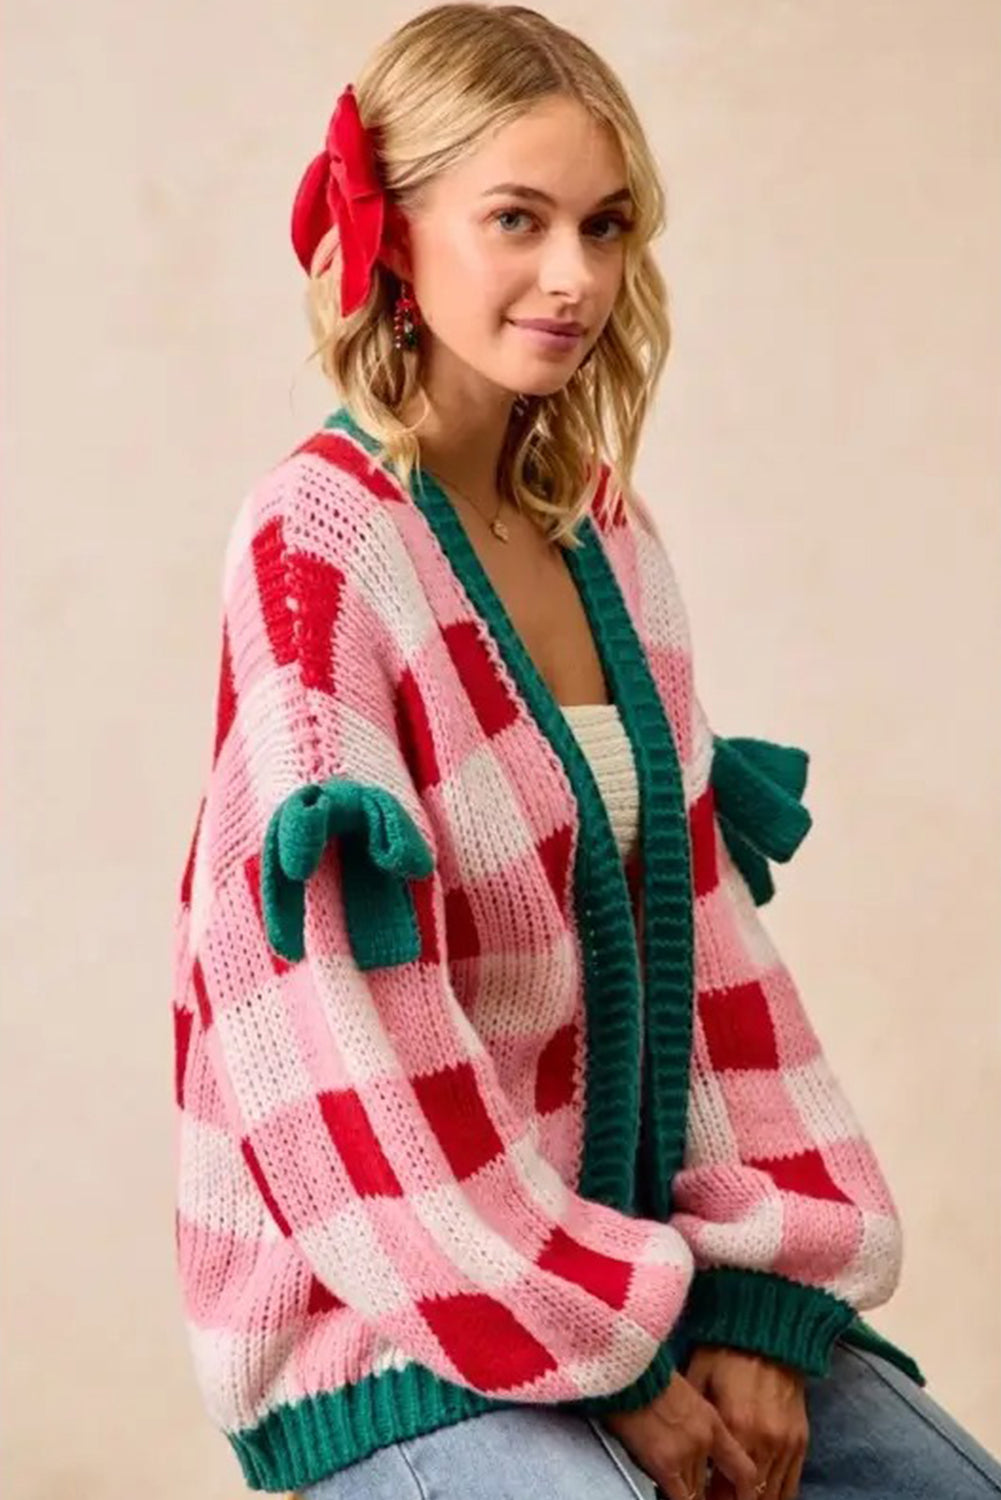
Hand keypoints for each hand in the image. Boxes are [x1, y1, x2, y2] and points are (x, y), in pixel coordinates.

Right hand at [601, 1367, 759, 1499]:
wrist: (627, 1367)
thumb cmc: (646, 1376)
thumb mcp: (683, 1397)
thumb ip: (694, 1426)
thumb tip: (695, 1451)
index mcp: (712, 1422)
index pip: (743, 1470)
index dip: (745, 1493)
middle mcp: (704, 1440)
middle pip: (718, 1488)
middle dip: (714, 1498)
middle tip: (711, 1497)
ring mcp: (686, 1453)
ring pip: (697, 1496)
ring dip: (694, 1498)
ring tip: (687, 1493)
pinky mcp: (664, 1463)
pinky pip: (679, 1499)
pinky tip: (673, 1495)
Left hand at [683, 1345, 809, 1499]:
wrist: (770, 1330)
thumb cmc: (727, 1350)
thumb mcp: (698, 1376)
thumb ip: (693, 1416)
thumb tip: (677, 1444)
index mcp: (736, 1425)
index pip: (724, 1487)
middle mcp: (765, 1440)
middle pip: (750, 1497)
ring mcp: (786, 1443)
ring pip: (772, 1495)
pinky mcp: (800, 1439)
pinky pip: (792, 1483)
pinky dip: (777, 1496)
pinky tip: (764, 1499)